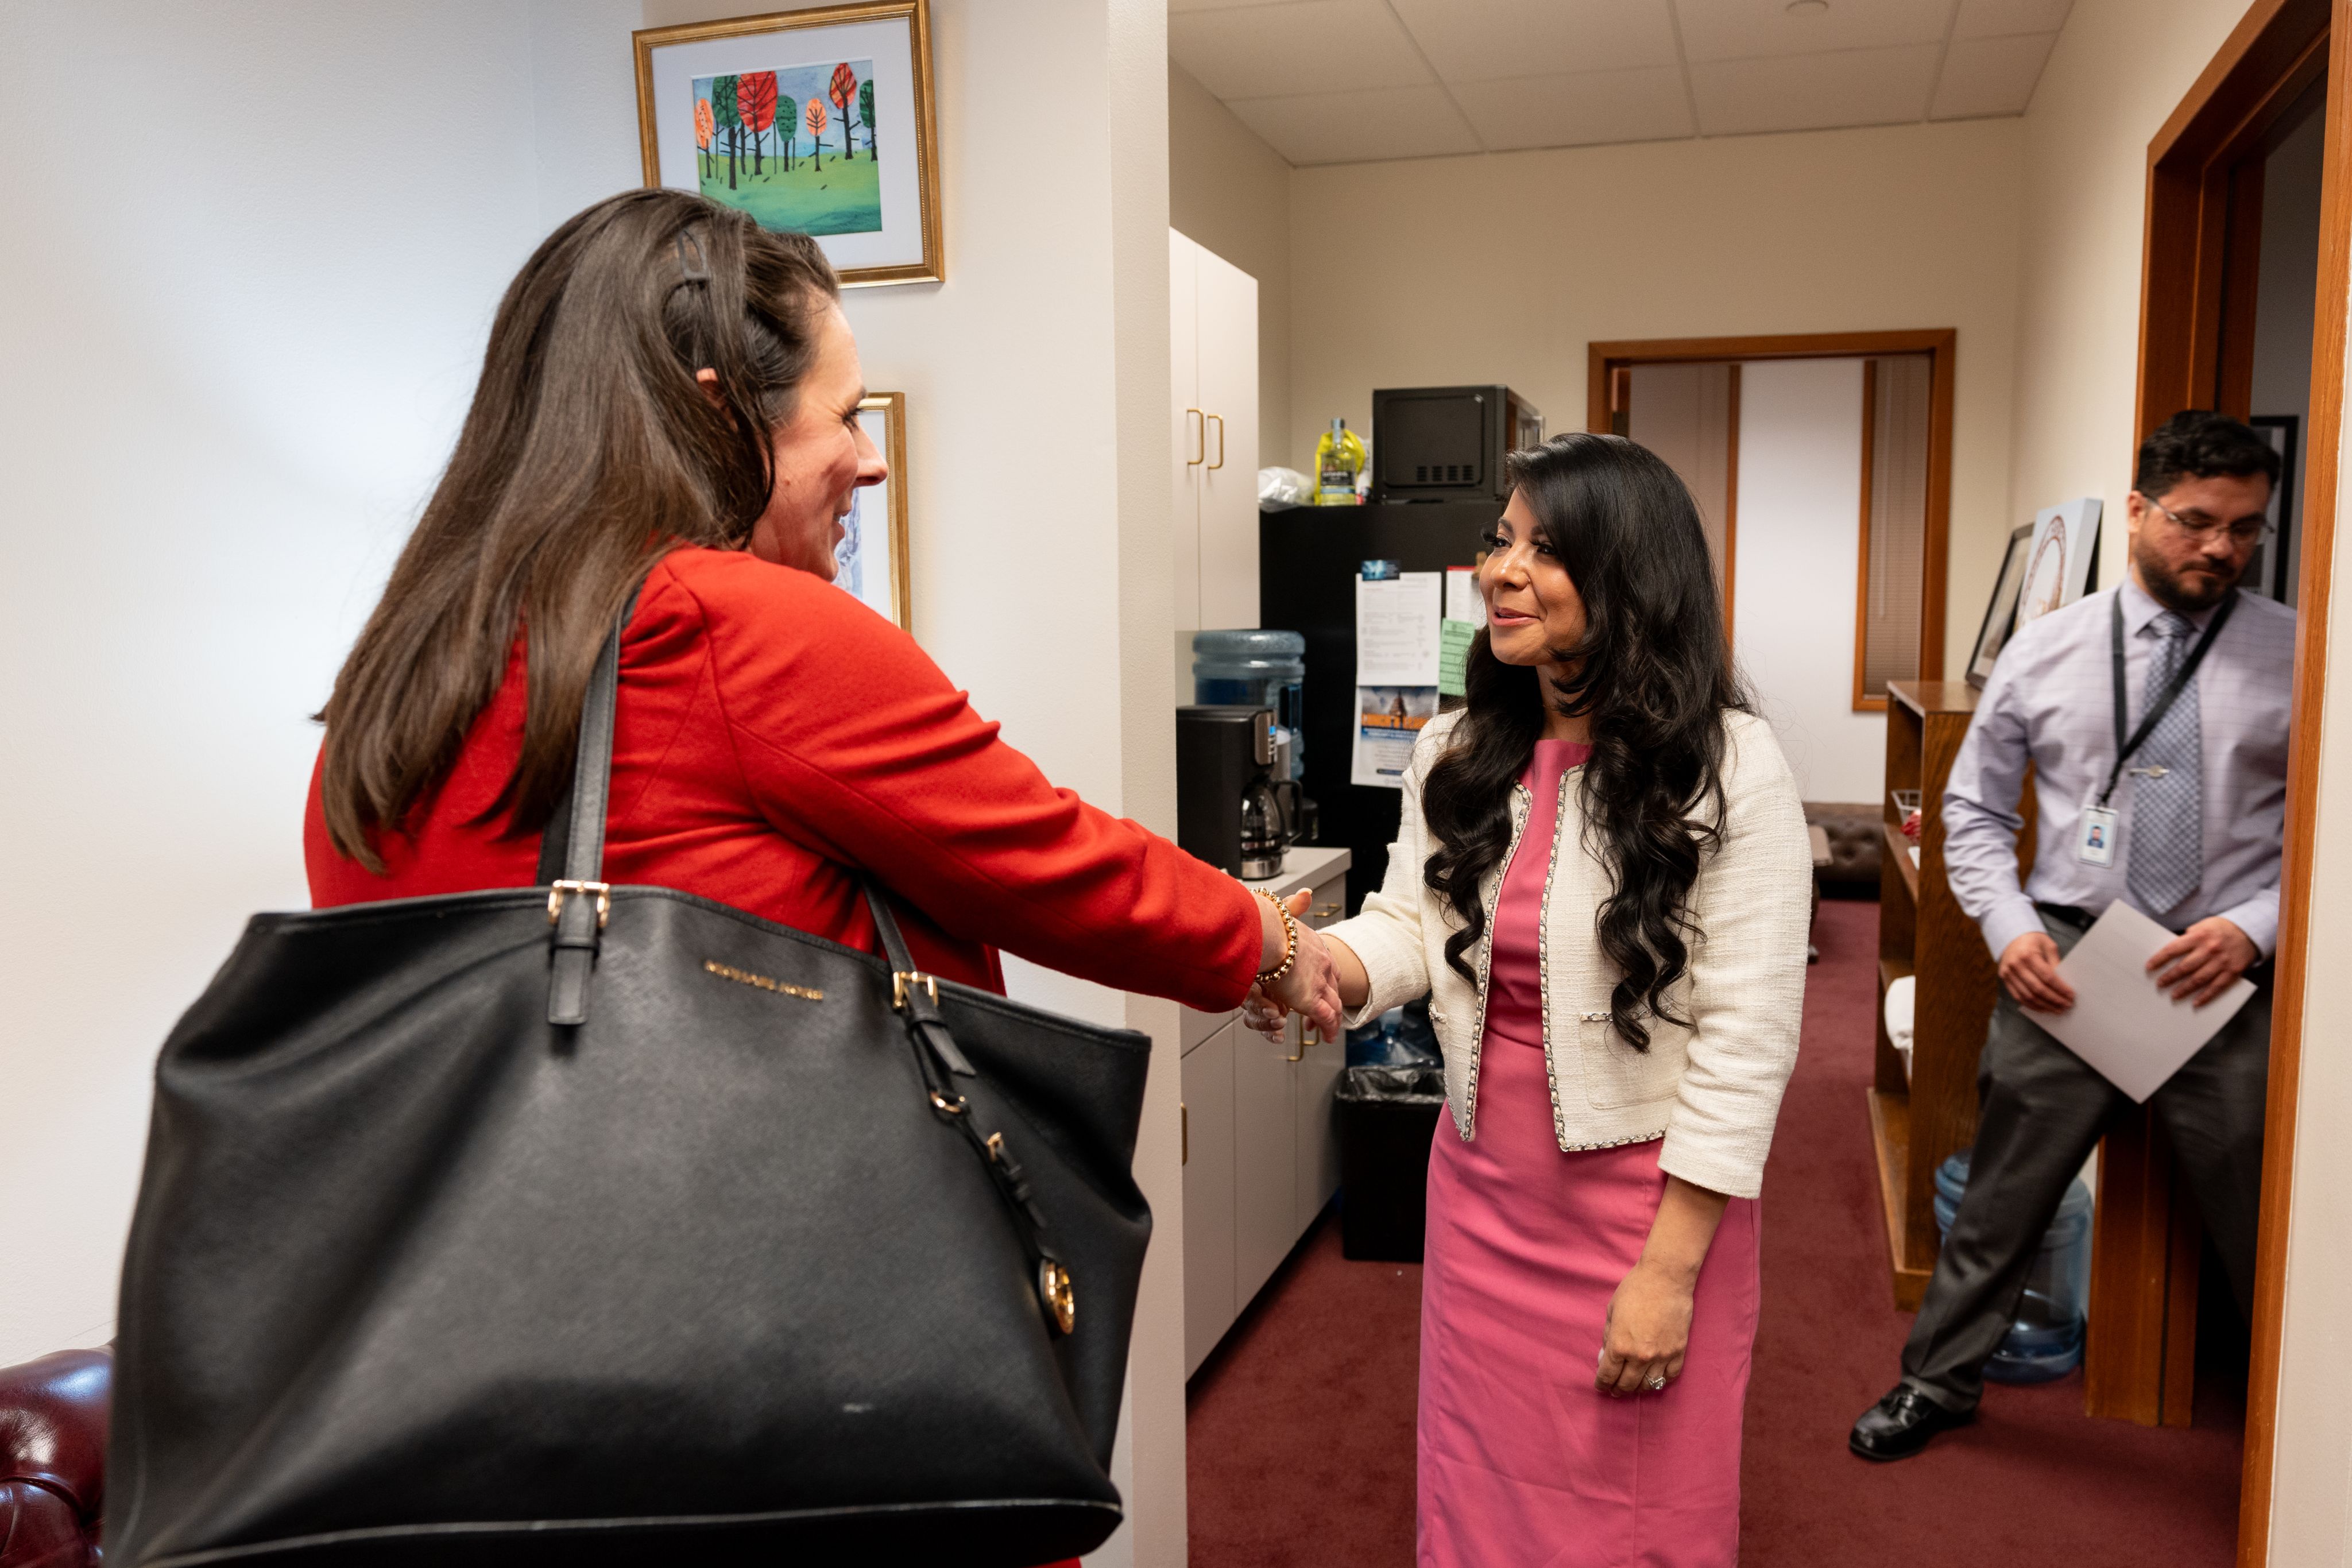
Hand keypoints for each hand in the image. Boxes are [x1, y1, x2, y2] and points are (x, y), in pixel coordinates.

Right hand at [1246, 890, 1339, 1042]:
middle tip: (1327, 1012)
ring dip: (1331, 1018)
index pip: (1328, 964)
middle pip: (1333, 986)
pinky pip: (1324, 1017)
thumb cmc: (1265, 923)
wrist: (1265, 934)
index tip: (1323, 984)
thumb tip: (1306, 893)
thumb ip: (1294, 905)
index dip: (1326, 977)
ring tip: (1329, 1029)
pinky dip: (1328, 1027)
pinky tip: (1327, 1035)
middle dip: (1331, 1000)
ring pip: (1332, 1004)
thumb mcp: (1281, 910)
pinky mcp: (1310, 999)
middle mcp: (1322, 963)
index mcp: (1314, 944)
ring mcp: (1318, 982)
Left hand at [1595, 1258, 1694, 1396]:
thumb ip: (1608, 1337)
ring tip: (1634, 1386)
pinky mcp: (1678, 1352)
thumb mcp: (1612, 1311)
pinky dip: (1661, 1381)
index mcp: (1619, 1345)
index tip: (1601, 1386)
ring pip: (1649, 1385)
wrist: (1666, 1279)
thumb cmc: (1635, 1290)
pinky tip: (1655, 1378)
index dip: (1602, 1383)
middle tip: (1615, 1390)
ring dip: (1639, 1388)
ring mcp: (1661, 1356)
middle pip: (1627, 1384)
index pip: (1607, 1374)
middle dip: (1618, 1389)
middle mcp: (1640, 1355)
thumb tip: (1605, 1357)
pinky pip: (1669, 1376)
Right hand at [2000, 931, 2074, 1012]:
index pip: (2047, 976)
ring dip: (2044, 1005)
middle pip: (2037, 988)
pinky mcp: (2005, 979)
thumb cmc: (2033, 941)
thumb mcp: (2048, 945)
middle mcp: (2016, 965)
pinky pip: (2018, 997)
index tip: (2071, 995)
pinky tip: (2043, 1008)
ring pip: (2028, 996)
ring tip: (2057, 1009)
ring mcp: (2008, 973)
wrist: (2011, 937)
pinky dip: (2032, 1005)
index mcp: (2028, 954)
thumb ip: (2055, 962)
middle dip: (2054, 999)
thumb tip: (2063, 982)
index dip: (2060, 988)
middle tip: (2066, 1005)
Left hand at [2148, 917, 2257, 1005]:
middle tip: (2160, 984)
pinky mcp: (2232, 972)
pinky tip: (2196, 1002)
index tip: (2149, 967)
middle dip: (2170, 977)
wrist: (2248, 932)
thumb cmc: (2220, 929)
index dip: (2160, 959)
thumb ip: (2187, 937)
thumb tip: (2171, 951)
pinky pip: (2217, 987)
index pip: (2173, 949)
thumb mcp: (2202, 925)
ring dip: (2185, 989)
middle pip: (2185, 967)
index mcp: (2199, 936)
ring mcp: (2222, 962)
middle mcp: (2210, 950)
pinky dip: (2206, 996)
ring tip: (2174, 995)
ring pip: (2199, 979)